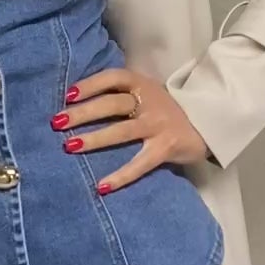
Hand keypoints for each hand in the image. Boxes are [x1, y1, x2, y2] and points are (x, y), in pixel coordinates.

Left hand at [50, 66, 211, 193]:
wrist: (207, 123)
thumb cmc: (165, 109)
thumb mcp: (146, 93)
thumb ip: (121, 94)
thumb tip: (77, 102)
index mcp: (142, 84)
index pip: (113, 78)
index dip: (89, 84)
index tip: (67, 95)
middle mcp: (150, 101)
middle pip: (112, 104)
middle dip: (83, 112)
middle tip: (57, 122)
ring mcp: (158, 125)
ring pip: (122, 131)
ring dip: (94, 138)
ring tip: (70, 146)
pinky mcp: (166, 148)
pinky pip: (140, 163)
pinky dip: (121, 176)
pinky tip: (102, 186)